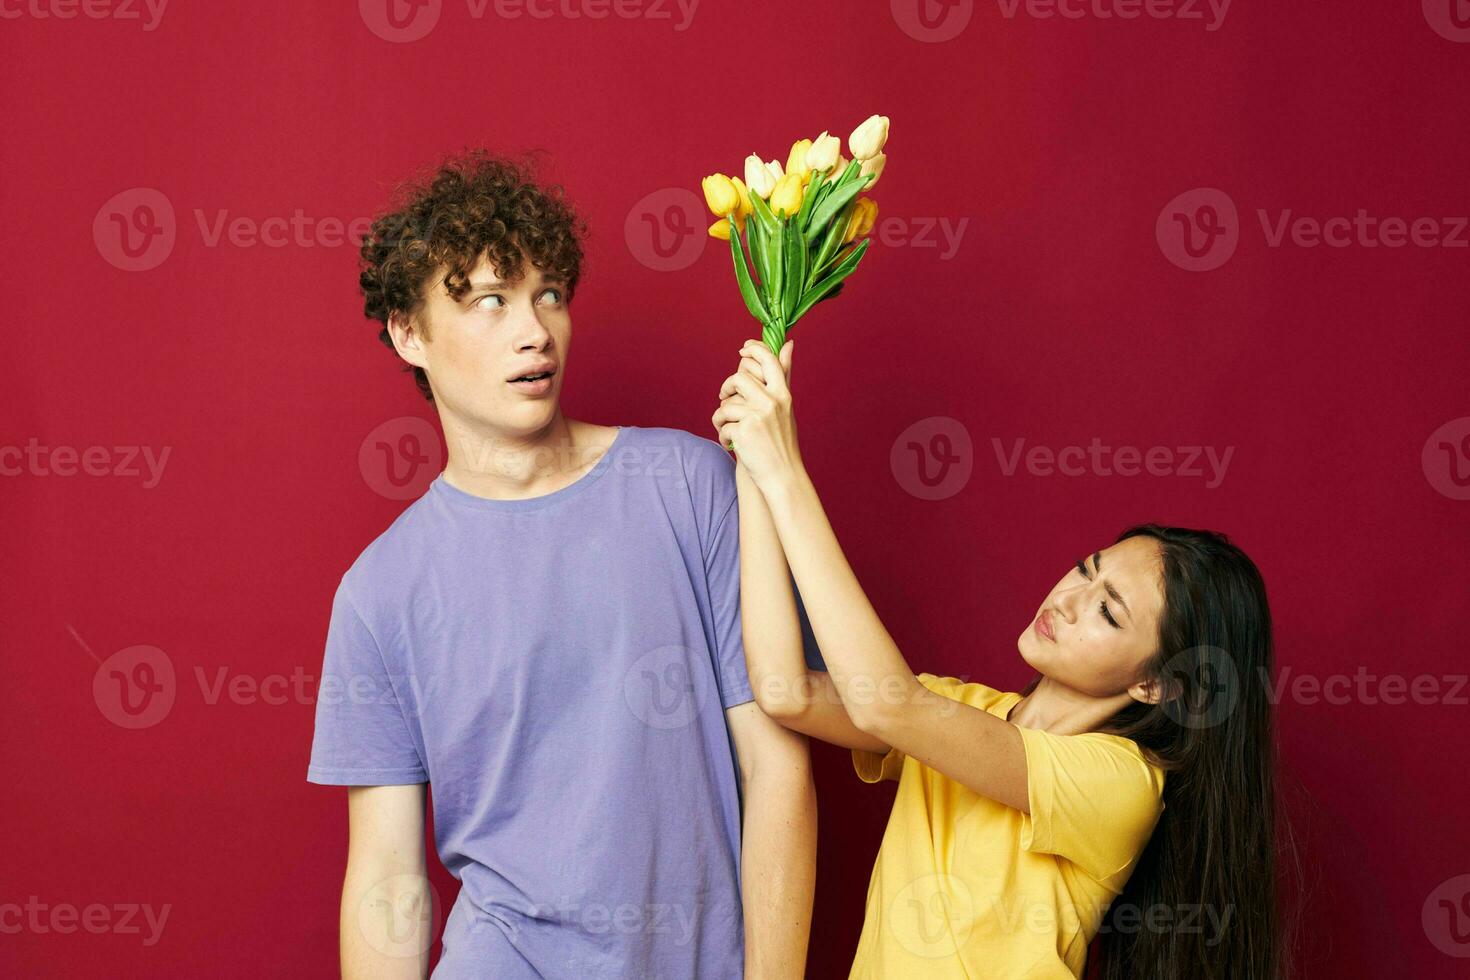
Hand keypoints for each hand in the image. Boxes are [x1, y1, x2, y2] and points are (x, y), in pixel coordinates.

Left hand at [711, 338, 802, 491]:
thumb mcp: (786, 407)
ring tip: (728, 430)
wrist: (783, 476)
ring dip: (721, 419)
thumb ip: (783, 375)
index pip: (768, 360)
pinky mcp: (743, 432)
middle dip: (726, 389)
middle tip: (724, 398)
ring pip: (725, 405)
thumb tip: (788, 343)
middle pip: (738, 378)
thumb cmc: (782, 442)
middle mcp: (772, 402)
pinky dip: (723, 437)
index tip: (743, 350)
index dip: (754, 349)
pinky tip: (731, 445)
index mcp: (783, 395)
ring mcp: (757, 417)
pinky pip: (722, 425)